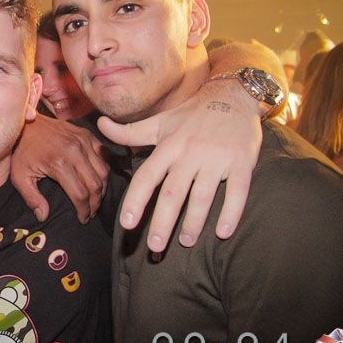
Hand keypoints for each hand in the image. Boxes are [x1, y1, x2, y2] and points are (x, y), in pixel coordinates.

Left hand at [10, 115, 107, 222]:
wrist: (26, 124)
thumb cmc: (22, 151)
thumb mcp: (20, 176)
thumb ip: (32, 198)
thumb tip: (43, 216)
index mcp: (59, 163)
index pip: (80, 194)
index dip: (84, 210)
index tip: (83, 219)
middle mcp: (75, 151)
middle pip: (95, 184)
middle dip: (95, 203)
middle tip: (91, 212)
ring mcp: (83, 141)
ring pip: (103, 171)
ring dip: (102, 188)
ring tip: (95, 199)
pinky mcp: (87, 134)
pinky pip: (104, 156)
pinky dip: (103, 169)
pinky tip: (97, 179)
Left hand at [97, 79, 261, 251]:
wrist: (234, 96)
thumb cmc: (192, 114)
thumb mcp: (159, 122)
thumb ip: (130, 132)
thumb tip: (100, 125)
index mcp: (169, 146)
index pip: (147, 177)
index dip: (136, 200)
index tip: (127, 224)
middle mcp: (190, 153)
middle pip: (173, 193)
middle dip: (162, 221)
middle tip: (155, 246)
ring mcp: (217, 159)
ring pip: (203, 196)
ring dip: (193, 222)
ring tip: (185, 242)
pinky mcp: (242, 163)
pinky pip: (237, 192)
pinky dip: (231, 213)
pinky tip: (223, 233)